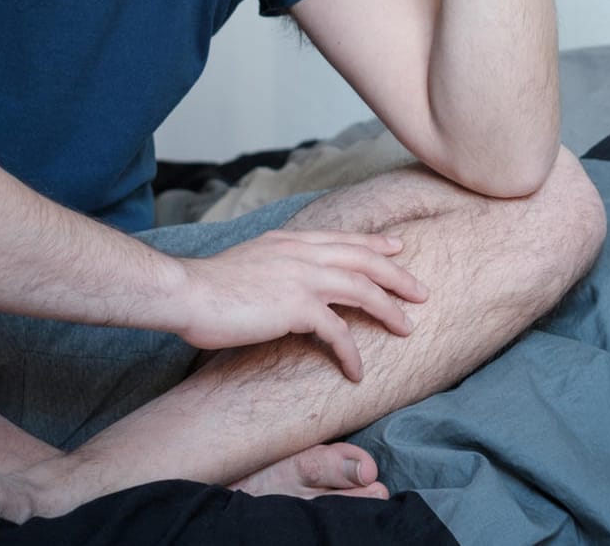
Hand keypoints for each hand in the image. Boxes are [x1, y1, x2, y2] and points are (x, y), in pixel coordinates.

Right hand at [174, 229, 427, 380]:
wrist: (188, 292)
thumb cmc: (209, 286)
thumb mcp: (250, 260)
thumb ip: (275, 264)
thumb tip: (287, 279)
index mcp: (291, 241)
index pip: (343, 239)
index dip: (374, 244)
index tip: (397, 248)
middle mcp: (302, 253)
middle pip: (364, 260)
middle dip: (397, 275)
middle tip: (421, 291)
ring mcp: (303, 277)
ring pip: (363, 290)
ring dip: (389, 311)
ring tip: (407, 329)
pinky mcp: (298, 307)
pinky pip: (338, 332)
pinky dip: (352, 353)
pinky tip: (358, 371)